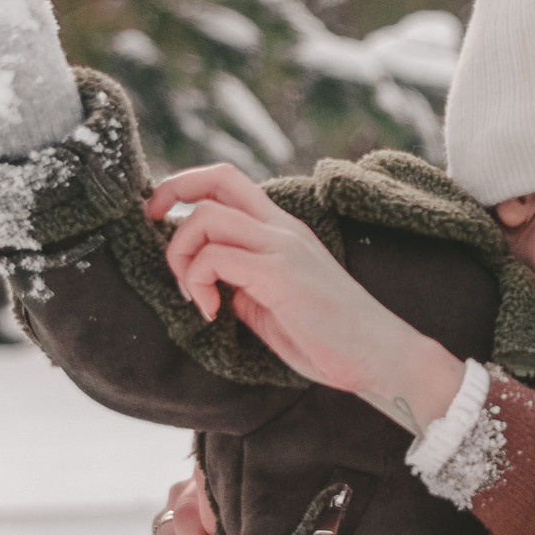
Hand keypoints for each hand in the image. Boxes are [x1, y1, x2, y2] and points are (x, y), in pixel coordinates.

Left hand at [144, 164, 465, 433]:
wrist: (382, 357)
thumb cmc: (333, 339)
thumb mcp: (275, 305)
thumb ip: (244, 286)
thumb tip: (210, 287)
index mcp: (283, 232)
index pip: (228, 182)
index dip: (184, 187)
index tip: (159, 219)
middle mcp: (283, 229)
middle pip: (217, 177)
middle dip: (170, 193)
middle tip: (152, 228)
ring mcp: (283, 248)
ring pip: (206, 217)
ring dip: (182, 255)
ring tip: (196, 296)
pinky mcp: (280, 274)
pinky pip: (217, 257)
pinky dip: (198, 284)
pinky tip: (214, 314)